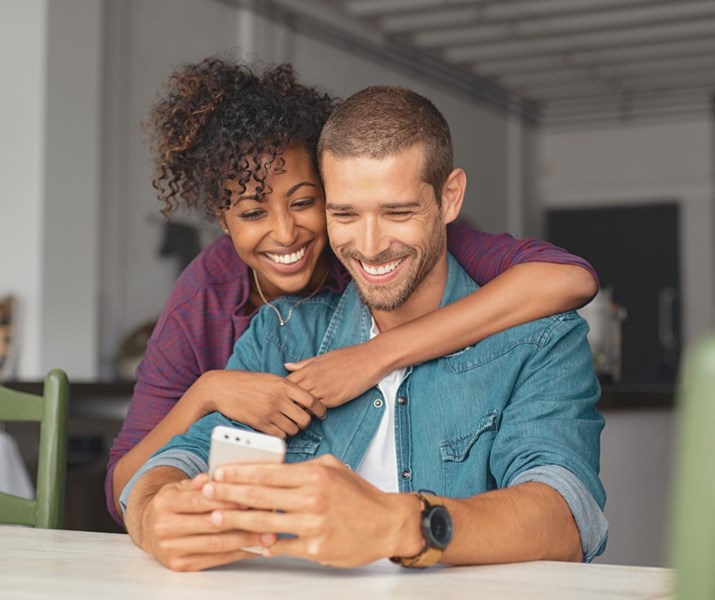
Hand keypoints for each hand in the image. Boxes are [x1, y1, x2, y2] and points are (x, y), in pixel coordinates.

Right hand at [136, 472, 275, 570]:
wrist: (147, 528)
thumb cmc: (172, 504)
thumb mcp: (180, 487)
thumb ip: (199, 482)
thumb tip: (215, 475)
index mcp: (165, 503)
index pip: (200, 501)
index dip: (226, 499)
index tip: (250, 498)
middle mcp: (164, 527)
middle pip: (210, 524)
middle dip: (241, 520)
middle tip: (267, 516)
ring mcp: (171, 549)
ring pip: (215, 544)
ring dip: (245, 540)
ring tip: (267, 535)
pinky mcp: (179, 565)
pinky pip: (214, 559)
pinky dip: (237, 553)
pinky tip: (253, 548)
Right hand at [193, 370, 326, 437]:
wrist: (223, 388)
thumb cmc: (247, 382)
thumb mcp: (271, 378)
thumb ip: (288, 387)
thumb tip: (305, 398)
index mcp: (284, 385)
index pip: (312, 400)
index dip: (320, 409)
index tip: (321, 413)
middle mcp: (279, 399)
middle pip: (305, 418)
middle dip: (305, 422)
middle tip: (300, 420)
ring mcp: (269, 412)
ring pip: (294, 429)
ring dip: (293, 429)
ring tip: (287, 424)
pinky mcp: (260, 424)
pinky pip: (280, 435)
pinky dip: (281, 434)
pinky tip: (277, 428)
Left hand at [202, 455, 421, 566]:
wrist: (387, 523)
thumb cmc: (359, 494)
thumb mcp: (333, 467)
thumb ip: (302, 468)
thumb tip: (272, 469)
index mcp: (314, 475)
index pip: (267, 472)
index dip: (239, 473)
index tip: (218, 472)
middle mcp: (312, 498)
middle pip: (259, 496)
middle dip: (228, 493)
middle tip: (206, 492)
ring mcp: (313, 526)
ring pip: (265, 522)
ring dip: (236, 519)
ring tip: (217, 516)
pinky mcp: (316, 549)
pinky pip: (281, 546)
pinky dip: (262, 544)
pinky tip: (246, 540)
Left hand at [285, 343, 385, 407]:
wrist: (370, 359)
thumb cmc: (348, 356)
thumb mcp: (323, 357)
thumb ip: (304, 364)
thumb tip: (287, 366)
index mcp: (309, 368)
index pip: (287, 383)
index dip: (282, 391)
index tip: (280, 397)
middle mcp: (313, 379)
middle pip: (291, 396)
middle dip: (286, 404)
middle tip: (283, 411)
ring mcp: (323, 390)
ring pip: (302, 405)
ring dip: (298, 411)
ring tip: (295, 417)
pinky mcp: (334, 399)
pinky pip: (317, 409)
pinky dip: (313, 413)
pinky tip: (312, 415)